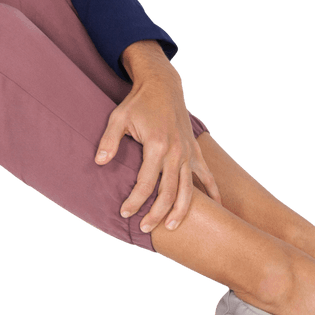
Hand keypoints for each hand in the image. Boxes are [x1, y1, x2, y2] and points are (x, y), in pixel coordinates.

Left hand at [94, 69, 221, 231]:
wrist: (162, 86)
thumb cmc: (138, 103)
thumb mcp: (118, 117)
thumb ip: (109, 140)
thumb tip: (98, 162)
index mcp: (156, 145)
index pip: (145, 182)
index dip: (135, 201)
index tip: (125, 212)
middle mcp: (176, 151)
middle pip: (168, 192)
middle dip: (156, 213)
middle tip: (145, 229)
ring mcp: (188, 152)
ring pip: (188, 189)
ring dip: (181, 210)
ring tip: (172, 227)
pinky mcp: (195, 151)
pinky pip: (206, 175)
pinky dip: (212, 192)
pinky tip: (216, 208)